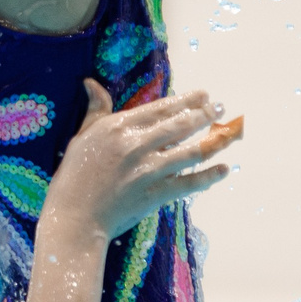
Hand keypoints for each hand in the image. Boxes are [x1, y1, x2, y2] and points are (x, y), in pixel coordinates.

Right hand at [41, 80, 238, 244]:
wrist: (75, 218)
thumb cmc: (74, 176)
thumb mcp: (82, 137)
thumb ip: (95, 110)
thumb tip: (91, 83)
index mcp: (119, 127)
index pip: (160, 108)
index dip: (186, 100)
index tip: (202, 94)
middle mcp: (138, 145)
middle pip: (180, 125)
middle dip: (204, 115)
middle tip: (219, 107)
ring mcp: (149, 171)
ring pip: (190, 152)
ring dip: (213, 141)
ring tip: (227, 133)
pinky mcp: (156, 195)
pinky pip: (189, 183)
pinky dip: (209, 176)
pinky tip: (223, 169)